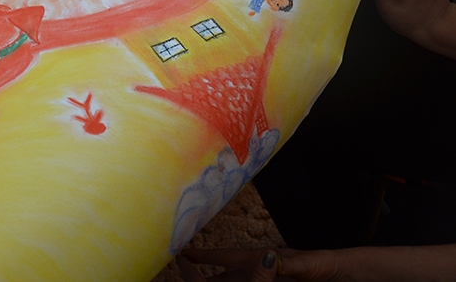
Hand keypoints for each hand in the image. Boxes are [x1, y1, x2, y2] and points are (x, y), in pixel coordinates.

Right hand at [178, 248, 344, 280]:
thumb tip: (270, 259)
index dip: (210, 257)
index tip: (187, 254)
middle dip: (209, 275)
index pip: (234, 258)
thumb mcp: (310, 266)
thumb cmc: (330, 267)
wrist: (348, 275)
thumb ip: (291, 264)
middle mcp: (267, 268)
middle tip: (185, 273)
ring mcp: (273, 279)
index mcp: (270, 259)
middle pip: (231, 274)